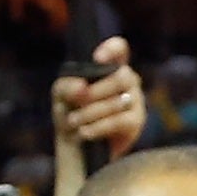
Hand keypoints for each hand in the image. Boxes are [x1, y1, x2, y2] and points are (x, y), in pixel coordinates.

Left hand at [52, 40, 144, 162]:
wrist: (76, 146)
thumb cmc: (70, 111)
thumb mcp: (60, 95)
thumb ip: (66, 85)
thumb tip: (83, 87)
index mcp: (111, 65)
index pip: (119, 49)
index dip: (112, 49)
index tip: (97, 59)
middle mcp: (127, 79)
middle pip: (121, 76)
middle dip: (96, 91)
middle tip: (77, 103)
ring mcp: (135, 100)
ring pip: (118, 101)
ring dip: (91, 112)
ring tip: (73, 121)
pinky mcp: (136, 122)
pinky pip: (119, 121)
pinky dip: (98, 127)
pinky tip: (84, 132)